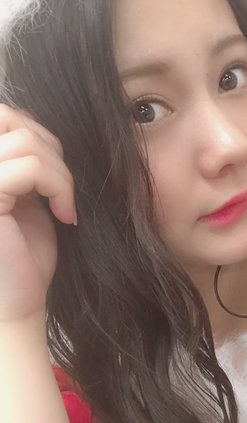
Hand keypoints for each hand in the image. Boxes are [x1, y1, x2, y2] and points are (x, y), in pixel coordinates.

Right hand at [0, 104, 76, 331]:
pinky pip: (30, 167)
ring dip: (61, 174)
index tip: (56, 181)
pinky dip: (60, 187)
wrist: (15, 305)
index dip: (39, 136)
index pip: (4, 117)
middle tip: (63, 191)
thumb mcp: (26, 197)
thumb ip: (24, 160)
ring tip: (65, 207)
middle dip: (52, 150)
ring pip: (26, 142)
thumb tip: (33, 122)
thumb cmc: (22, 256)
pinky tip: (65, 216)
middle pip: (13, 121)